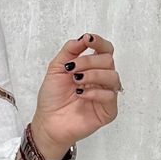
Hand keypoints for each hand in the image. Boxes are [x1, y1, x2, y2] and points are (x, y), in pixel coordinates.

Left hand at [31, 31, 122, 158]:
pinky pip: (110, 96)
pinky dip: (94, 92)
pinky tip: (80, 94)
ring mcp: (106, 95)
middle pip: (108, 60)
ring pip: (113, 76)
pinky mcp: (108, 111)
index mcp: (93, 67)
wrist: (48, 121)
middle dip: (88, 62)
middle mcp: (102, 79)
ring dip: (92, 75)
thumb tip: (84, 38)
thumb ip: (70, 50)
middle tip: (71, 69)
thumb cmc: (52, 97)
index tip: (88, 40)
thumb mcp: (56, 68)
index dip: (99, 43)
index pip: (105, 50)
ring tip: (76, 81)